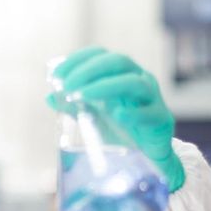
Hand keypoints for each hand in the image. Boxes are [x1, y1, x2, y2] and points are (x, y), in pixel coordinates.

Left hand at [46, 47, 183, 191]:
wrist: (149, 156)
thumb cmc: (122, 130)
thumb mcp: (94, 116)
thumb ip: (74, 106)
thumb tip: (49, 97)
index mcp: (122, 74)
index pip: (101, 55)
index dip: (78, 60)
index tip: (57, 74)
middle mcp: (139, 79)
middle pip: (118, 62)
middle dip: (89, 70)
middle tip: (67, 86)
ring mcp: (152, 97)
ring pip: (134, 83)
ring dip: (105, 87)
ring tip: (82, 97)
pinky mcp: (161, 119)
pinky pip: (149, 112)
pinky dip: (133, 113)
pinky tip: (117, 116)